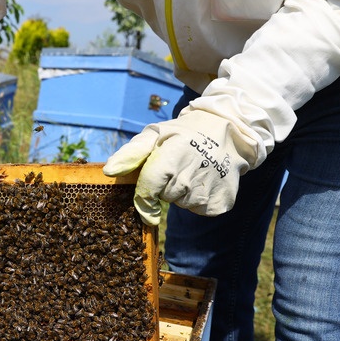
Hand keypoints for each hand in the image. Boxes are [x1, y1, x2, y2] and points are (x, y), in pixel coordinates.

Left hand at [103, 110, 258, 225]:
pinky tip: (206, 179)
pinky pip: (199, 210)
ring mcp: (208, 192)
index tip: (145, 199)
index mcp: (172, 157)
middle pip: (164, 197)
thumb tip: (109, 171)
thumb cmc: (184, 133)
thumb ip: (131, 153)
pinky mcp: (221, 203)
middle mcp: (191, 177)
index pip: (148, 189)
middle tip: (178, 166)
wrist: (230, 131)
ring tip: (194, 170)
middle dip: (165, 185)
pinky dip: (199, 199)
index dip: (143, 197)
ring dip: (183, 192)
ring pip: (182, 204)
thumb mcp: (156, 134)